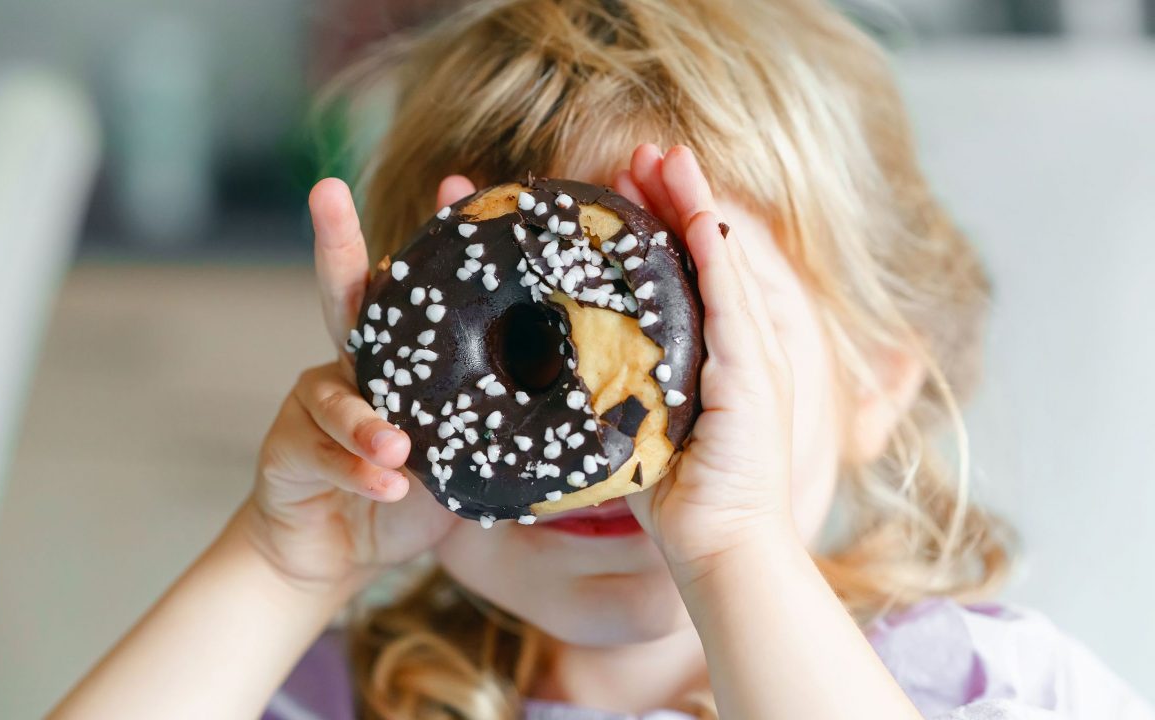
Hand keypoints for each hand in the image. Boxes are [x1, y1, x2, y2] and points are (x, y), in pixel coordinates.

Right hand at [244, 175, 476, 590]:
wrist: (334, 552)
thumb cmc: (405, 496)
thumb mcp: (462, 461)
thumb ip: (494, 432)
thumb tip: (581, 409)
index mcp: (397, 362)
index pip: (416, 294)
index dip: (434, 238)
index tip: (456, 182)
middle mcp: (350, 368)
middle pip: (342, 296)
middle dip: (336, 241)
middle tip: (328, 191)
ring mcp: (311, 405)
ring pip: (334, 394)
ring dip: (367, 420)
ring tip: (398, 448)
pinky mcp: (285, 450)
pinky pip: (323, 454)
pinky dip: (357, 471)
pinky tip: (388, 486)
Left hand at [613, 145, 798, 581]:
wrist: (722, 549)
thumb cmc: (679, 499)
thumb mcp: (641, 426)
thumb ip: (620, 387)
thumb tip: (564, 364)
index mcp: (718, 354)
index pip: (691, 270)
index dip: (664, 222)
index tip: (627, 185)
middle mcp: (743, 346)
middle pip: (708, 251)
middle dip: (675, 196)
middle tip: (640, 152)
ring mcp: (754, 358)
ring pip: (721, 261)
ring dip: (692, 204)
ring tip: (661, 157)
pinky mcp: (753, 377)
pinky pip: (731, 301)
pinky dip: (712, 253)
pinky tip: (693, 212)